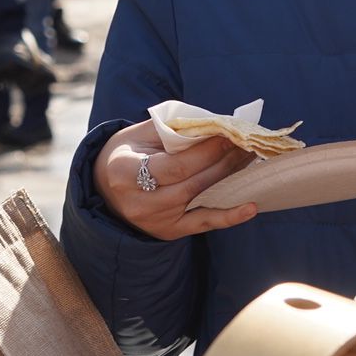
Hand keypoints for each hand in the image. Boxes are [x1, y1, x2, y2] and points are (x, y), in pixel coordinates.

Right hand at [94, 119, 258, 239]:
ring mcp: (155, 220)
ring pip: (200, 198)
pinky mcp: (168, 231)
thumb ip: (171, 129)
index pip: (175, 165)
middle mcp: (140, 202)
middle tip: (246, 142)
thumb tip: (213, 124)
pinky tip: (250, 207)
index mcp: (125, 172)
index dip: (205, 151)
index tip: (228, 133)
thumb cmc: (125, 153)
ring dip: (229, 177)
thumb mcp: (137, 134)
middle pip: (191, 182)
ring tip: (249, 158)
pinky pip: (203, 224)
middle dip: (223, 160)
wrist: (105, 187)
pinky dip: (229, 216)